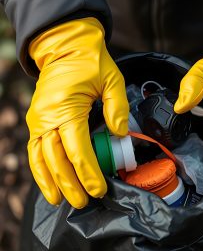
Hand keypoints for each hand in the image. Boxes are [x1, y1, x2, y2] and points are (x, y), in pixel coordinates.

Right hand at [27, 18, 128, 208]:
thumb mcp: (111, 80)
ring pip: (42, 159)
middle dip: (71, 184)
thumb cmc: (89, 63)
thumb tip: (119, 135)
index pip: (77, 149)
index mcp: (66, 108)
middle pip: (57, 159)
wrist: (64, 47)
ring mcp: (38, 121)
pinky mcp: (36, 123)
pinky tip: (49, 186)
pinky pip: (35, 152)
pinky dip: (40, 171)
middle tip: (84, 202)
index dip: (88, 173)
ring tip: (61, 201)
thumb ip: (117, 108)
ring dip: (52, 182)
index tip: (99, 190)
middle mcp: (47, 118)